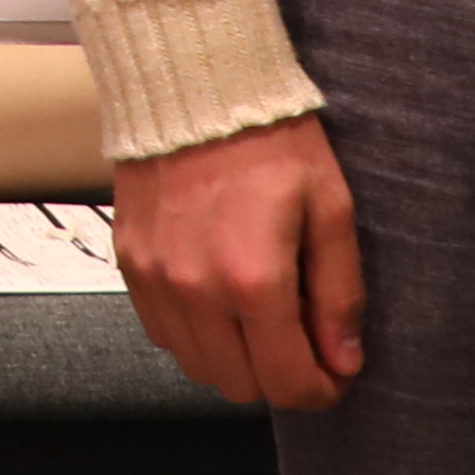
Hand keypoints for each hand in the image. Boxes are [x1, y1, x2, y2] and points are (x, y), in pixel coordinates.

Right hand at [109, 120, 365, 409]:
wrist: (194, 84)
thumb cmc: (270, 137)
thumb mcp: (331, 208)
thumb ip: (339, 293)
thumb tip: (343, 359)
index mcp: (254, 278)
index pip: (287, 381)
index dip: (320, 390)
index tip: (334, 374)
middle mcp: (196, 289)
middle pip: (242, 387)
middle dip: (281, 378)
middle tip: (304, 344)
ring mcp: (156, 280)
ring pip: (199, 368)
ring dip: (236, 360)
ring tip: (262, 319)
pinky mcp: (130, 265)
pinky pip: (164, 334)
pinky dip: (196, 334)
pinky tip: (220, 299)